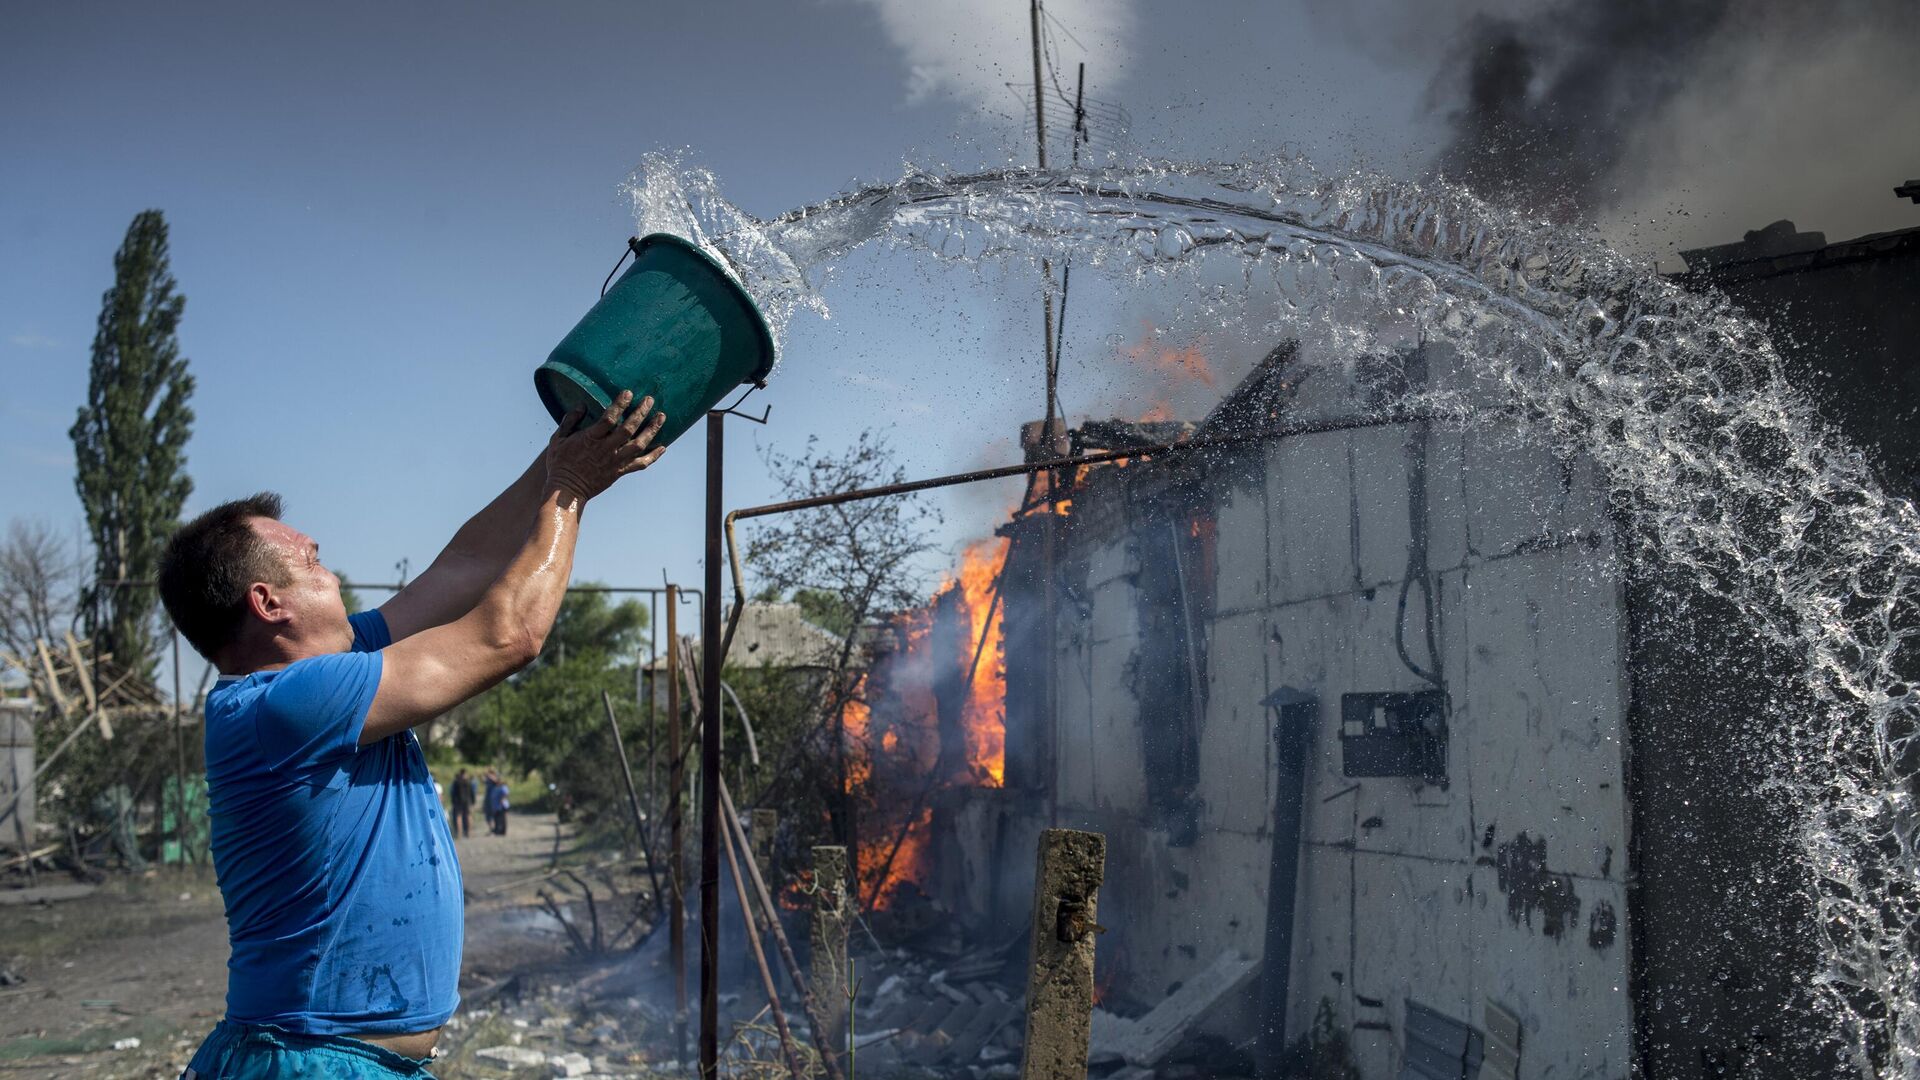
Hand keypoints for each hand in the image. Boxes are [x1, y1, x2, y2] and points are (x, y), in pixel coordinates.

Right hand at [544, 390, 666, 500]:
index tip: (628, 393)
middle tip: (649, 399)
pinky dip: (653, 456)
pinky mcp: (620, 472)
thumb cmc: (559, 463)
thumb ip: (569, 421)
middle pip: (628, 429)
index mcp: (590, 439)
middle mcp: (605, 449)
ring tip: (661, 417)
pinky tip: (663, 447)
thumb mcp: (558, 439)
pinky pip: (640, 464)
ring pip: (639, 445)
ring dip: (652, 430)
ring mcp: (615, 461)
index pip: (609, 418)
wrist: (567, 491)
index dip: (619, 404)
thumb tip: (581, 405)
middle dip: (640, 412)